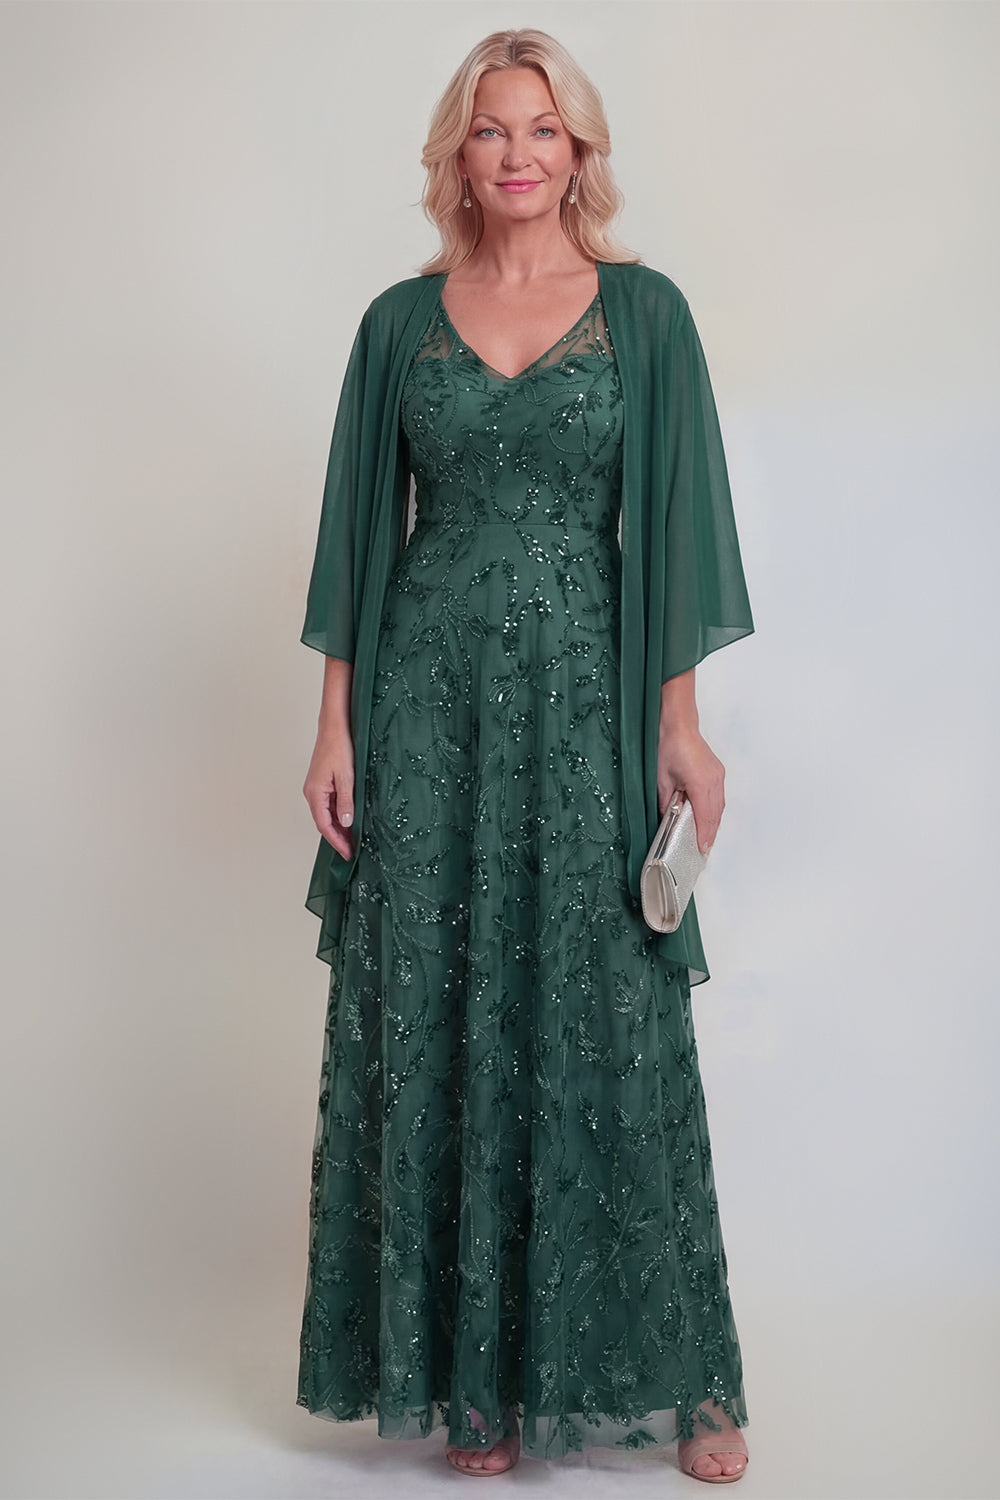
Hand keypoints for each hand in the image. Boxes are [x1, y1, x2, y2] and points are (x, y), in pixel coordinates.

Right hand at [303, 726, 355, 858]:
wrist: (334, 727)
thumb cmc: (339, 747)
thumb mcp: (347, 777)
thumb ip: (346, 802)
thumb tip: (346, 823)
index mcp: (315, 793)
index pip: (324, 825)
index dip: (336, 841)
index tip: (347, 852)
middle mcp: (312, 793)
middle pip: (323, 822)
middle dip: (337, 838)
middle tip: (352, 850)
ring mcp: (316, 788)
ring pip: (326, 814)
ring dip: (338, 827)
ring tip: (353, 838)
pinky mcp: (322, 784)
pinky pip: (329, 805)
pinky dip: (338, 815)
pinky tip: (349, 819)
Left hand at [657, 723, 724, 853]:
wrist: (678, 725)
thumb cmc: (668, 746)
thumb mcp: (661, 779)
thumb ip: (666, 803)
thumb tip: (666, 820)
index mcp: (700, 783)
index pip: (704, 816)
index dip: (704, 835)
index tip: (702, 848)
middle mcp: (713, 780)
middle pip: (715, 814)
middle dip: (710, 832)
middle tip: (703, 848)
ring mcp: (718, 775)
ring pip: (719, 806)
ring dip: (714, 822)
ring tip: (706, 837)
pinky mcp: (717, 772)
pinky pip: (719, 797)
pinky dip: (715, 810)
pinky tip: (708, 817)